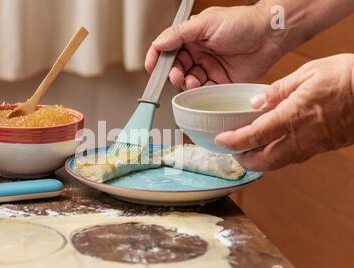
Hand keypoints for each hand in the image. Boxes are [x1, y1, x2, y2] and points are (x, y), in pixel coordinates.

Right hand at [145, 5, 283, 88]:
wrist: (269, 35)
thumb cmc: (241, 23)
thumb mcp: (205, 23)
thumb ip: (179, 34)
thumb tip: (158, 43)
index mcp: (191, 37)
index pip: (167, 48)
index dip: (156, 57)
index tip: (150, 67)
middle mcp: (198, 53)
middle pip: (175, 67)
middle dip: (172, 73)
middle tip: (176, 75)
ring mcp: (208, 68)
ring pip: (188, 81)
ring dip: (185, 83)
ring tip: (191, 80)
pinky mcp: (220, 82)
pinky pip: (203, 91)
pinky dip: (198, 92)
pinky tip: (199, 87)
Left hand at [215, 54, 353, 170]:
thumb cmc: (347, 77)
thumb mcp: (307, 73)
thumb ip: (277, 90)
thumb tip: (254, 102)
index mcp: (292, 117)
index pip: (253, 136)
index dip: (233, 142)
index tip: (220, 141)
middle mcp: (301, 138)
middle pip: (263, 161)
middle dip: (244, 160)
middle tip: (232, 151)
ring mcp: (314, 146)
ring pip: (279, 163)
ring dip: (260, 161)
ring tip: (249, 151)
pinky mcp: (324, 147)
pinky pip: (294, 158)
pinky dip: (278, 156)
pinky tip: (274, 146)